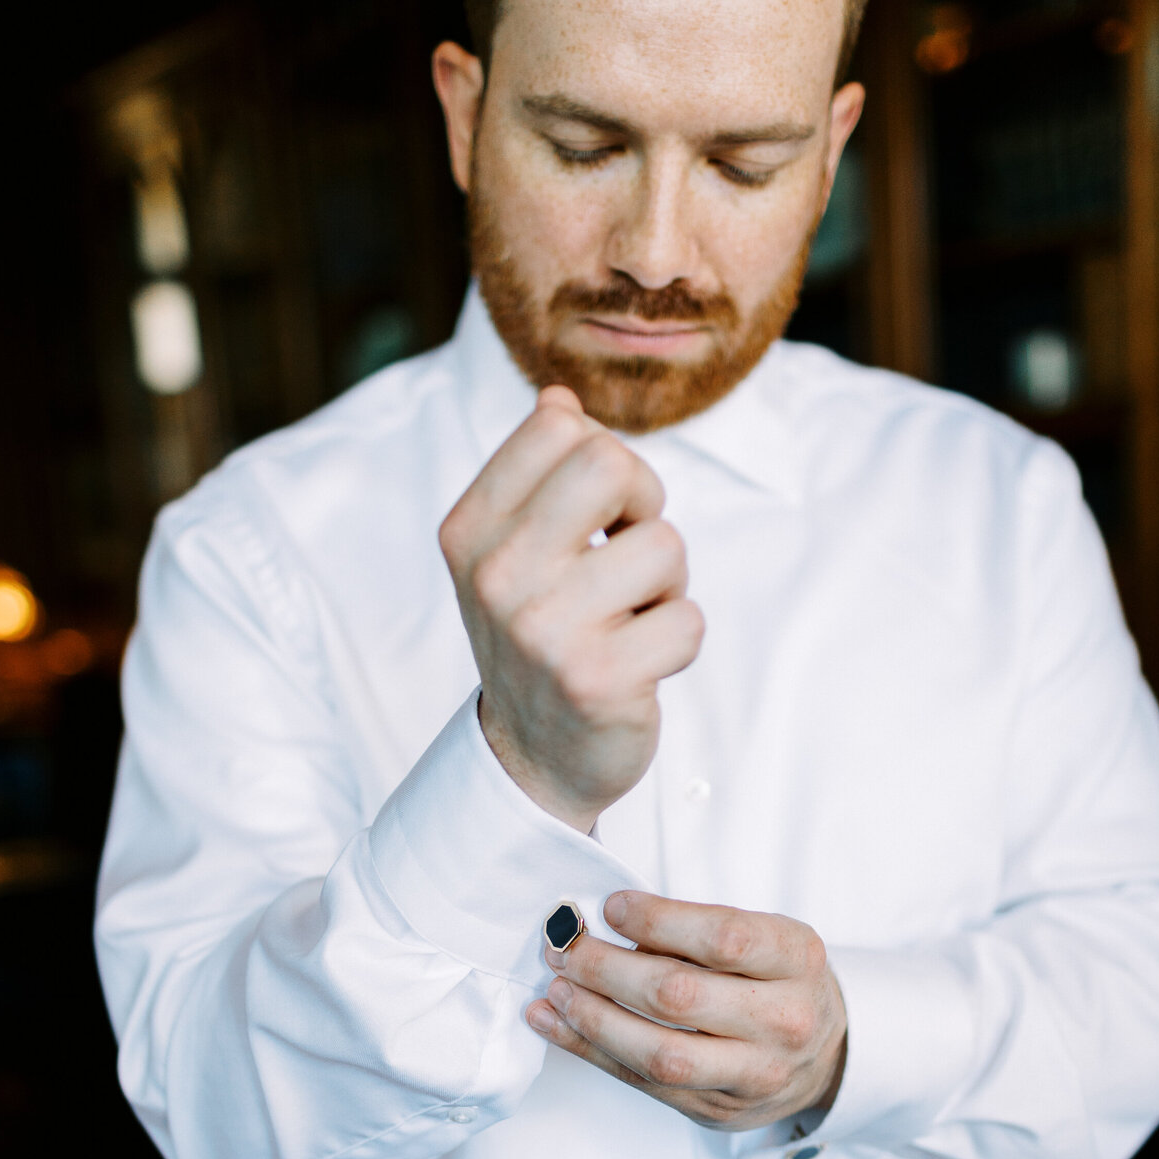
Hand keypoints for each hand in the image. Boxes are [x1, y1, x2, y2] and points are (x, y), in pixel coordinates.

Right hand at [439, 387, 704, 832]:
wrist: (534, 759)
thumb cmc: (540, 637)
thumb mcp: (513, 551)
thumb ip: (535, 474)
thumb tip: (559, 399)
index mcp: (469, 531)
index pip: (561, 428)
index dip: (607, 465)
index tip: (598, 517)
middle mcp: (497, 576)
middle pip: (611, 464)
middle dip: (645, 507)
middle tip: (629, 559)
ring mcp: (545, 630)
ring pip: (666, 546)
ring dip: (667, 587)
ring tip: (628, 622)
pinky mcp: (599, 680)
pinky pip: (689, 621)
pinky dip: (679, 642)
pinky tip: (640, 666)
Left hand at [526, 892, 846, 1128]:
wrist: (826, 1054)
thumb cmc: (778, 980)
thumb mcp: (763, 936)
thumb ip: (696, 930)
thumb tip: (605, 924)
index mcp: (796, 960)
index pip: (723, 938)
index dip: (657, 920)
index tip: (610, 906)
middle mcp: (783, 1021)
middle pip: (679, 996)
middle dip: (606, 968)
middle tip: (563, 946)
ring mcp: (753, 1074)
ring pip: (658, 1053)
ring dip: (592, 1017)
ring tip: (555, 987)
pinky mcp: (718, 1110)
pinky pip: (642, 1083)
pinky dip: (588, 1050)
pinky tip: (553, 1021)